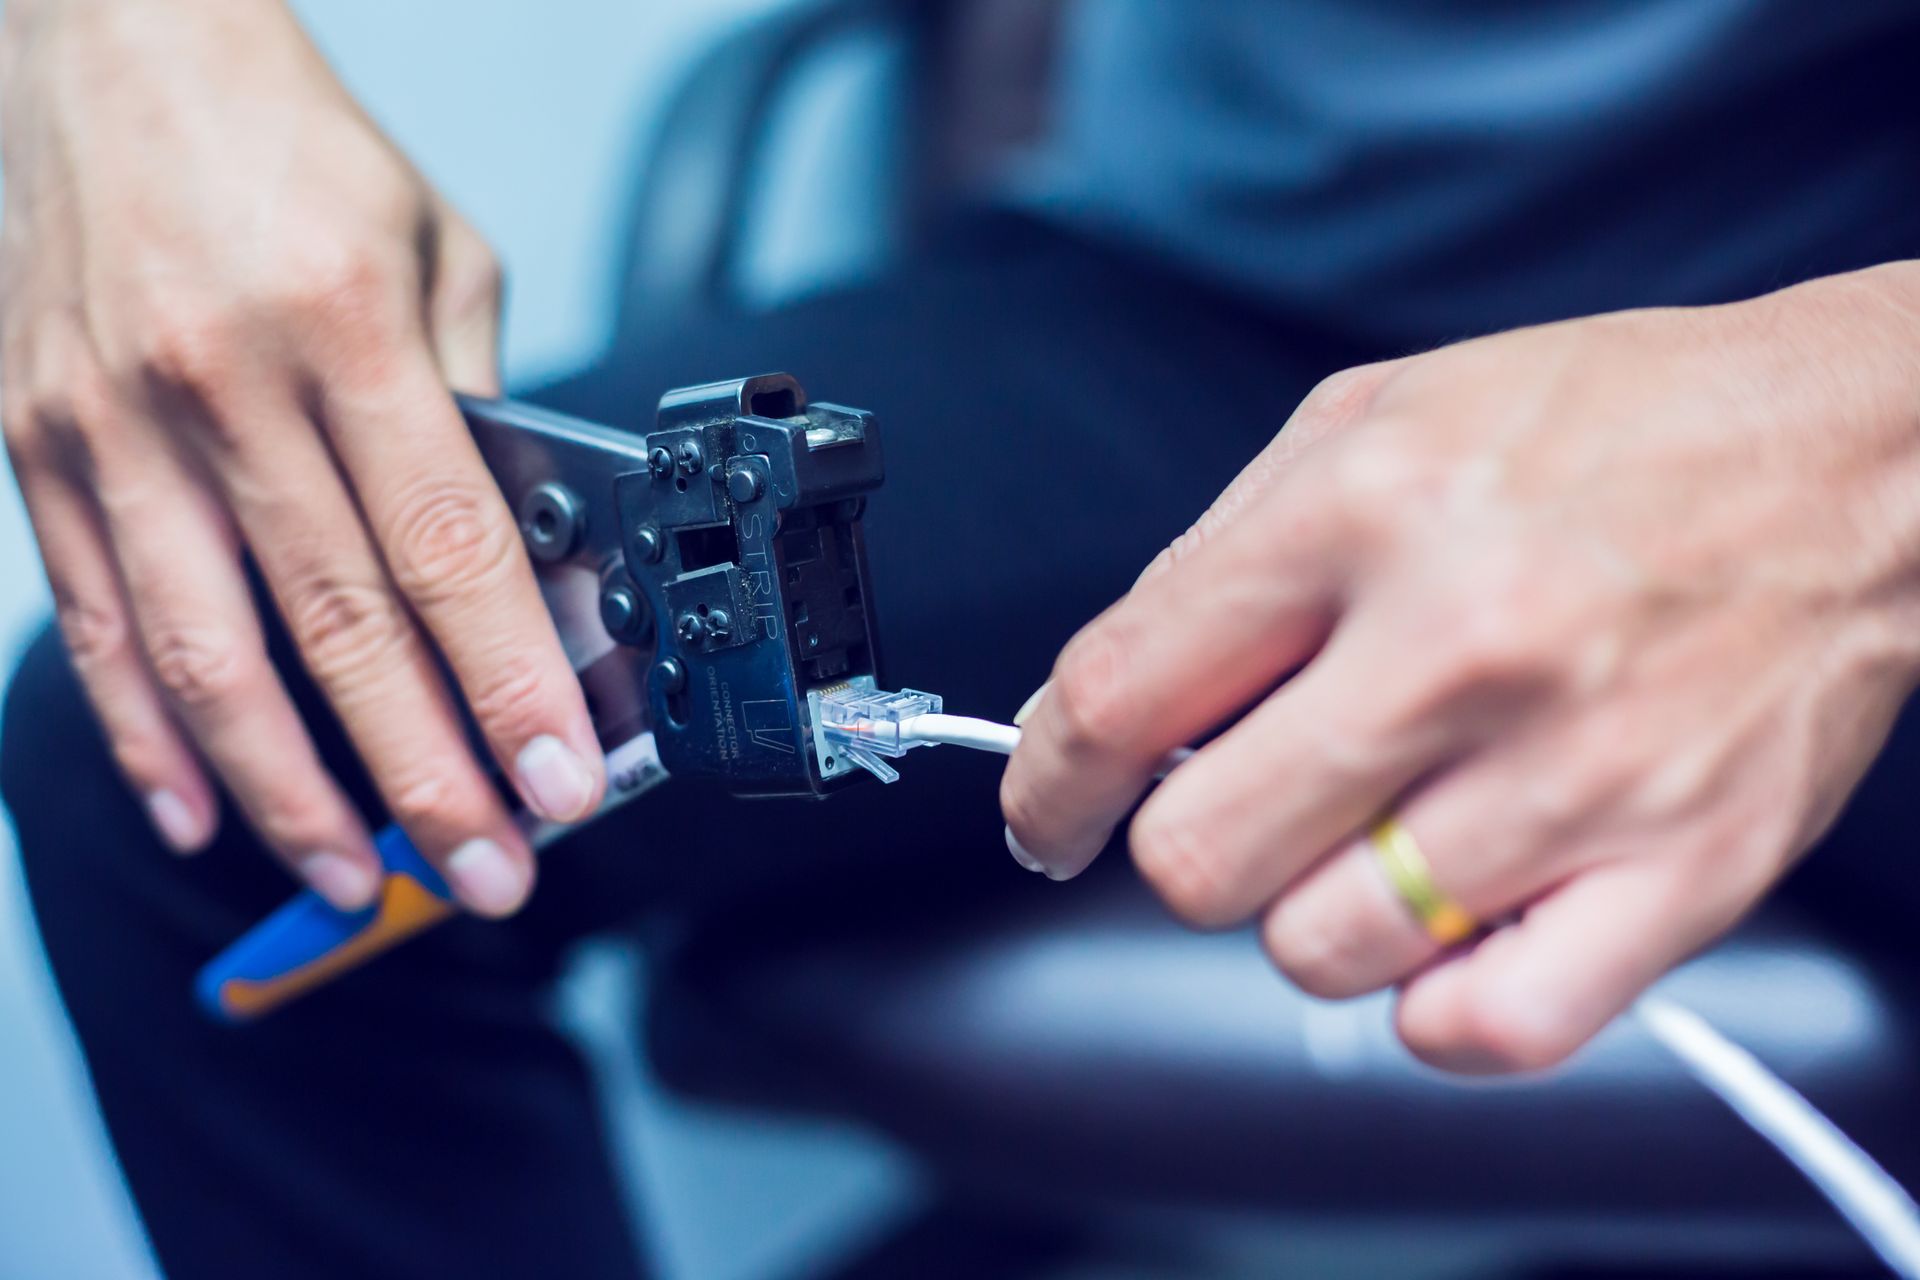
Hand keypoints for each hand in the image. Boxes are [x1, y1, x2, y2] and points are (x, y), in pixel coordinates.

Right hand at [0, 0, 601, 914]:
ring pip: (206, 656)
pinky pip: (99, 620)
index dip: (507, 686)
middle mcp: (220, 384)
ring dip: (290, 791)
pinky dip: (149, 731)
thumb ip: (472, 394)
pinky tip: (202, 807)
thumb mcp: (434, 242)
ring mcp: (113, 423)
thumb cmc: (286, 140)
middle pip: (336, 629)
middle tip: (484, 870)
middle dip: (423, 774)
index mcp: (341, 328)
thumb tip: (513, 539)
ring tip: (362, 875)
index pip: (445, 550)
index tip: (560, 782)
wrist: (107, 43)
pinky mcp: (41, 444)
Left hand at [1003, 264, 1919, 1071]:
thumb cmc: (1608, 431)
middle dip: (1184, 845)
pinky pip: (1484, 1026)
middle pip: (1198, 859)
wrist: (1857, 455)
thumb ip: (1211, 565)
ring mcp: (1576, 771)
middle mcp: (1462, 642)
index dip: (1041, 782)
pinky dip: (1434, 1004)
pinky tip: (1448, 923)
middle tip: (1239, 804)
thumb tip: (1083, 712)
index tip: (1044, 815)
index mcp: (1361, 511)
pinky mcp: (1681, 871)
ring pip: (1320, 951)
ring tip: (1379, 831)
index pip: (1116, 698)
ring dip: (1315, 909)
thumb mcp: (1372, 419)